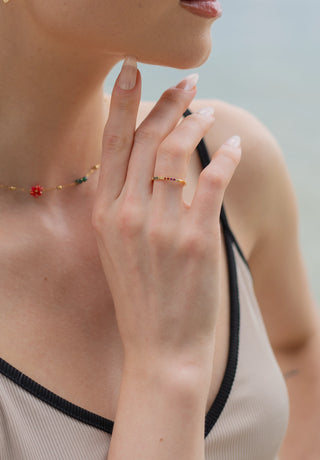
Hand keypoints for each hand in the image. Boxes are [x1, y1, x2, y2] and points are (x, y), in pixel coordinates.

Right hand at [92, 57, 240, 367]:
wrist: (160, 348)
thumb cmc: (141, 297)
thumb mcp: (116, 249)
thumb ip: (124, 207)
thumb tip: (144, 166)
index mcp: (104, 215)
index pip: (112, 145)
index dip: (124, 103)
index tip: (134, 72)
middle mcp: (128, 215)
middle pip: (146, 140)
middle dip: (166, 103)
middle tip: (185, 83)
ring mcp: (161, 228)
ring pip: (177, 152)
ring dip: (196, 123)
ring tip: (208, 112)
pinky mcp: (196, 240)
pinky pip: (211, 181)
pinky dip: (226, 158)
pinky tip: (234, 147)